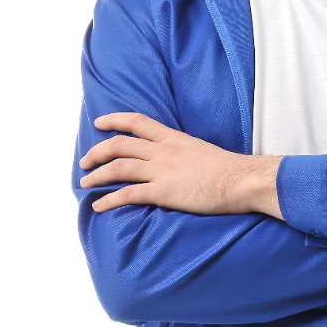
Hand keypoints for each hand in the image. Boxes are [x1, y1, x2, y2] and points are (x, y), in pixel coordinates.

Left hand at [79, 112, 283, 217]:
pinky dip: (109, 200)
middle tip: (85, 161)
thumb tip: (176, 161)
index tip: (99, 122)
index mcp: (174, 138)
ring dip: (97, 176)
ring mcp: (162, 170)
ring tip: (85, 184)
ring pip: (118, 168)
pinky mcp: (163, 191)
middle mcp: (164, 150)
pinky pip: (129, 194)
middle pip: (121, 144)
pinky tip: (99, 206)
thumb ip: (183, 152)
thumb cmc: (228, 169)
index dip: (115, 120)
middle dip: (98, 151)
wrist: (241, 179)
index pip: (138, 122)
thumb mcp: (202, 150)